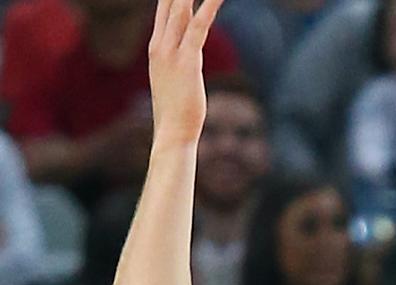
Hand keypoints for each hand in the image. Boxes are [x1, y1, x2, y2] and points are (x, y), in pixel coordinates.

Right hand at [148, 0, 225, 146]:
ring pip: (181, 9)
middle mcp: (159, 44)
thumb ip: (181, 61)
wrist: (173, 131)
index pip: (163, 9)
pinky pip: (199, 26)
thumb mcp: (176, 80)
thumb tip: (189, 56)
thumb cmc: (178, 110)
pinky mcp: (187, 60)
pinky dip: (210, 7)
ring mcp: (170, 51)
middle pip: (168, 3)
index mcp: (156, 47)